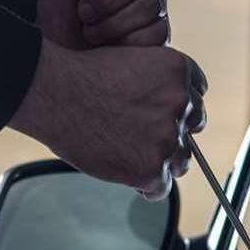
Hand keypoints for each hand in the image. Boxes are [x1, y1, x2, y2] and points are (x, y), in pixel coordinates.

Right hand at [9, 39, 206, 199]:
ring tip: (130, 155)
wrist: (53, 93)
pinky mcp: (151, 169)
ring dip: (161, 162)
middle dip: (172, 134)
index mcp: (177, 71)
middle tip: (142, 138)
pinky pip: (161, 188)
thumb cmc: (79, 77)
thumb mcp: (131, 61)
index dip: (177, 108)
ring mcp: (167, 138)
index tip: (163, 116)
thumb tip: (169, 113)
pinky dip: (146, 186)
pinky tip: (128, 174)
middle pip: (191, 130)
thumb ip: (158, 84)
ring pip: (181, 161)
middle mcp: (180, 103)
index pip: (196, 96)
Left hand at [38, 0, 168, 48]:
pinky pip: (153, 34)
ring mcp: (158, 0)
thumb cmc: (60, 2)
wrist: (60, 50)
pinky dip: (122, 42)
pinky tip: (108, 44)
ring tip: (91, 28)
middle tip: (82, 10)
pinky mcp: (161, 32)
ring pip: (148, 5)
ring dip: (108, 24)